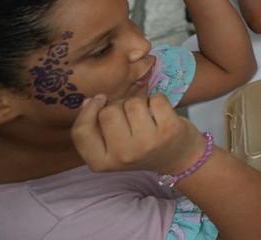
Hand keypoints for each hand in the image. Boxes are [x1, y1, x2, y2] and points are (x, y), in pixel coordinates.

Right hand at [71, 93, 205, 174]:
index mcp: (102, 162)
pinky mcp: (168, 129)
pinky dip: (158, 100)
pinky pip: (155, 98)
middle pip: (108, 112)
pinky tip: (160, 113)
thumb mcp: (112, 146)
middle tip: (130, 116)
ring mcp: (146, 143)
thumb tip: (88, 102)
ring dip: (139, 102)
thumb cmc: (141, 147)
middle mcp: (123, 155)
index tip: (98, 101)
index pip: (81, 132)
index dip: (87, 111)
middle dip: (118, 106)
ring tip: (146, 116)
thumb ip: (96, 128)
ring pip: (132, 103)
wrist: (179, 158)